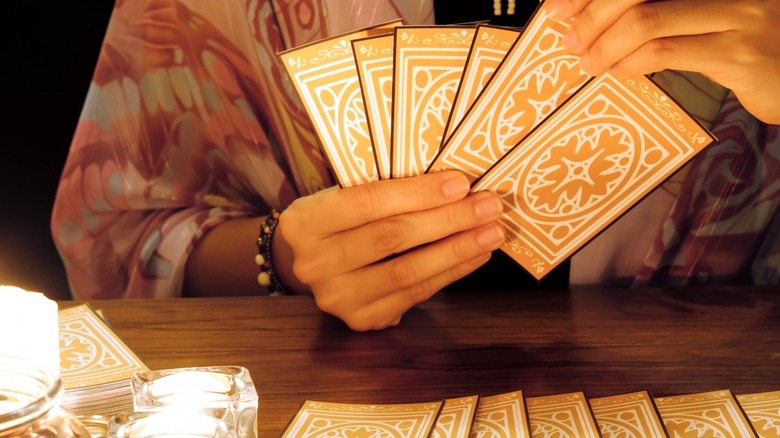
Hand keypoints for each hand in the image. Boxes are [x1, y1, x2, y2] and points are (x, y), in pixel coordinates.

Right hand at [274, 170, 505, 330]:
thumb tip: (452, 185)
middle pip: (391, 237)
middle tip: (488, 205)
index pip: (367, 202)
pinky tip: (474, 255)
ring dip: (457, 249)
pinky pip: (415, 294)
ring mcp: (337, 297)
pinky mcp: (361, 319)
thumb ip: (383, 190)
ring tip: (491, 232)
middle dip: (447, 219)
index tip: (461, 183)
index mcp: (305, 222)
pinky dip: (450, 272)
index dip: (417, 193)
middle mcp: (315, 264)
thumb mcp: (342, 195)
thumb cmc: (337, 220)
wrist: (309, 263)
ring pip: (407, 271)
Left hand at [546, 0, 779, 123]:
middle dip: (591, 18)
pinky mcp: (737, 53)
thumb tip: (591, 17)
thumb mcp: (699, 15)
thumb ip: (657, 9)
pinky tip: (620, 70)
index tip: (560, 8)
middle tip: (572, 41)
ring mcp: (737, 12)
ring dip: (604, 46)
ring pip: (645, 21)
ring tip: (591, 63)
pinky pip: (664, 52)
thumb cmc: (739, 42)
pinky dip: (630, 63)